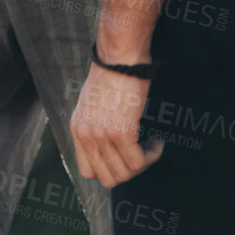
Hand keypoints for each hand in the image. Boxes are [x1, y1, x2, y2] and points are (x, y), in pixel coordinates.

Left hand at [70, 60, 164, 187]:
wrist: (119, 56)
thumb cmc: (111, 74)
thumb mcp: (91, 104)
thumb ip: (94, 126)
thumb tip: (107, 146)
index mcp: (77, 130)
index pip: (88, 172)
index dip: (109, 170)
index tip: (123, 157)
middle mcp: (86, 136)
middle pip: (108, 178)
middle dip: (129, 171)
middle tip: (141, 153)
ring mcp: (102, 136)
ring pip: (126, 173)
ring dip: (143, 163)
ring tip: (151, 145)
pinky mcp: (121, 132)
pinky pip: (139, 161)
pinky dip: (152, 155)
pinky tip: (157, 142)